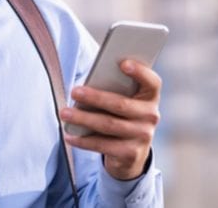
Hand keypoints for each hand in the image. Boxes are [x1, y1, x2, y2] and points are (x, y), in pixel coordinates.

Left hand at [60, 60, 161, 179]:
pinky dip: (83, 141)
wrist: (131, 152)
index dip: (140, 72)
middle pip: (121, 104)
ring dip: (84, 119)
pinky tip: (69, 135)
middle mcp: (151, 116)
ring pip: (109, 125)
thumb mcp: (122, 100)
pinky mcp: (131, 154)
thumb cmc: (120, 115)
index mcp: (150, 97)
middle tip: (74, 91)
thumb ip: (113, 89)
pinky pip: (103, 145)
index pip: (151, 82)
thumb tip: (88, 85)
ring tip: (65, 113)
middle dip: (95, 97)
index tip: (123, 63)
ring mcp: (143, 136)